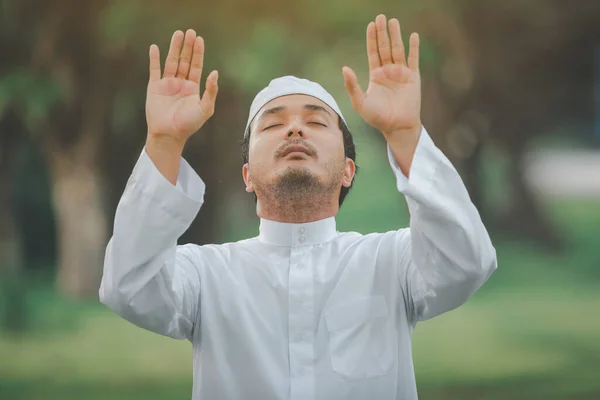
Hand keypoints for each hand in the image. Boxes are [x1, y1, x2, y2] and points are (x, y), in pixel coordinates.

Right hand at [146, 29, 218, 146]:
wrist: (169, 134)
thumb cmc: (189, 124)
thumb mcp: (205, 108)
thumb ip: (211, 91)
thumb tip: (214, 72)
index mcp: (193, 88)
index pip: (196, 66)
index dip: (198, 53)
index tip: (199, 39)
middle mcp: (180, 84)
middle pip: (185, 61)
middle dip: (187, 47)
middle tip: (190, 32)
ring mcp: (167, 85)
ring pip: (171, 62)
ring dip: (174, 48)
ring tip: (178, 34)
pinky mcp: (154, 87)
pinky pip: (154, 70)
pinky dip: (154, 59)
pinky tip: (155, 48)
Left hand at [343, 15, 420, 138]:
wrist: (397, 127)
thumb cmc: (378, 118)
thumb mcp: (360, 102)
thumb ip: (352, 86)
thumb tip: (344, 68)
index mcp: (376, 76)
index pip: (373, 53)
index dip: (372, 39)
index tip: (370, 25)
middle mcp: (388, 72)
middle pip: (385, 47)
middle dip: (382, 33)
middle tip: (380, 16)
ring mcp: (401, 73)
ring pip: (398, 50)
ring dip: (396, 36)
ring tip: (393, 21)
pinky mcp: (413, 77)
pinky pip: (413, 59)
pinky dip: (414, 48)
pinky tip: (412, 36)